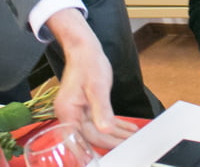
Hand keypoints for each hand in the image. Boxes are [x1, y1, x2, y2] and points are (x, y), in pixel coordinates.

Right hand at [46, 8, 136, 149]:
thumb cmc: (88, 63)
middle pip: (92, 135)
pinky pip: (98, 120)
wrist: (84, 48)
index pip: (86, 137)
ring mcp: (76, 111)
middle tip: (130, 143)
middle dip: (112, 140)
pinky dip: (113, 124)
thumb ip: (101, 110)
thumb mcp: (98, 87)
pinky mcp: (84, 107)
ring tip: (132, 136)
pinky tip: (126, 127)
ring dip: (115, 133)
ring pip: (97, 129)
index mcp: (68, 113)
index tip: (118, 150)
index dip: (103, 145)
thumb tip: (105, 129)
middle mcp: (69, 115)